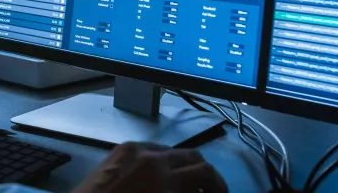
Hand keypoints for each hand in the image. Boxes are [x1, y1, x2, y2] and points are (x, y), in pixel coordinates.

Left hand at [72, 143, 227, 192]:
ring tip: (181, 189)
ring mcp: (133, 149)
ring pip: (170, 151)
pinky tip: (157, 181)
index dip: (218, 185)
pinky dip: (160, 163)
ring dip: (182, 168)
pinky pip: (148, 150)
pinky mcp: (119, 150)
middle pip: (191, 156)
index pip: (204, 171)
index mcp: (163, 175)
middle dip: (203, 175)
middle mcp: (151, 155)